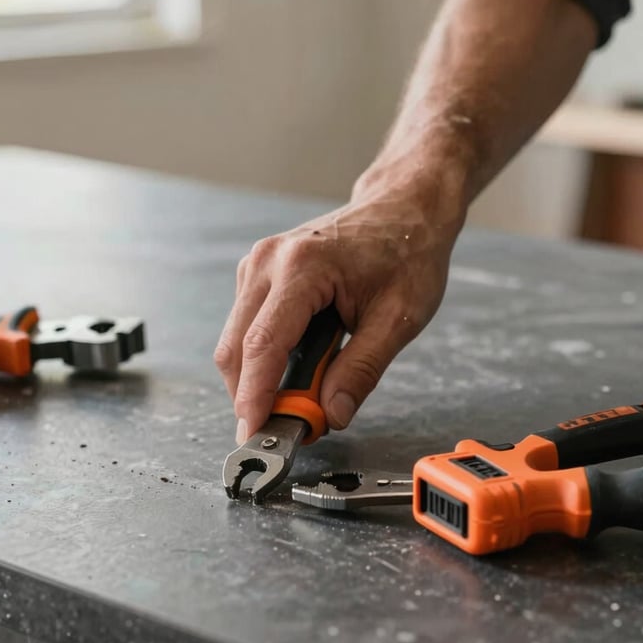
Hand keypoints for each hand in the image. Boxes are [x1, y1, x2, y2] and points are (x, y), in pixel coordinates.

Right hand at [214, 174, 464, 443]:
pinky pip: (244, 329)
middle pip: (235, 347)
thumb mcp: (399, 318)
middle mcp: (268, 262)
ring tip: (301, 399)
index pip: (263, 344)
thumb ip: (362, 370)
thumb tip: (332, 415)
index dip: (254, 396)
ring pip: (235, 342)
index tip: (254, 433)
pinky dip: (261, 360)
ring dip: (257, 380)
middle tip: (286, 429)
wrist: (402, 209)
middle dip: (252, 396)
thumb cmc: (407, 254)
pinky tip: (296, 369)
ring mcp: (257, 265)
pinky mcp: (256, 275)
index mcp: (303, 267)